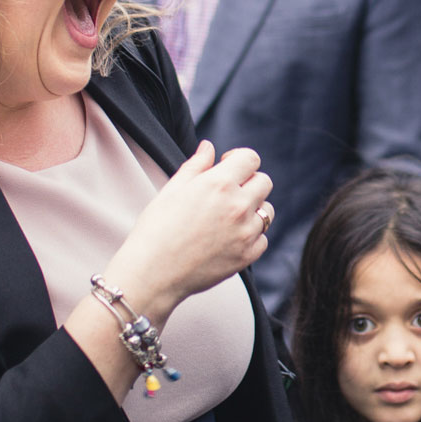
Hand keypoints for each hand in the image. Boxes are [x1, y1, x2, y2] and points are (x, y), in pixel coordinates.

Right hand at [106, 142, 271, 322]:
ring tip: (229, 217)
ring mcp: (246, 232)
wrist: (152, 273)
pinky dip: (251, 237)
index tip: (228, 167)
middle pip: (264, 182)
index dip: (239, 159)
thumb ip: (196, 165)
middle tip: (228, 193)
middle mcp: (238, 206)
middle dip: (249, 182)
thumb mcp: (172, 190)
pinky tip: (229, 238)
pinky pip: (262, 239)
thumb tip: (209, 148)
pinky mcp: (247, 256)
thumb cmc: (156, 230)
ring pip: (268, 211)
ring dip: (254, 209)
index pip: (251, 158)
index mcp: (219, 184)